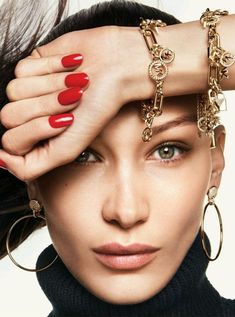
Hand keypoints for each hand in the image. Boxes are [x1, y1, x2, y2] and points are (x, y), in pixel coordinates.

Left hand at [0, 26, 131, 180]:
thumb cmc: (97, 111)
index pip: (11, 143)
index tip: (64, 122)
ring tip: (76, 83)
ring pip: (14, 91)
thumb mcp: (66, 151)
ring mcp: (29, 92)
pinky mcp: (31, 66)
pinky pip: (22, 69)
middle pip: (8, 116)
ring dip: (50, 86)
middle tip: (73, 102)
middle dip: (45, 106)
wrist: (116, 69)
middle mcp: (30, 117)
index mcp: (37, 140)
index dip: (37, 130)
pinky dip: (50, 67)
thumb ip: (28, 167)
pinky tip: (71, 68)